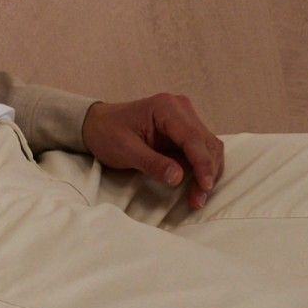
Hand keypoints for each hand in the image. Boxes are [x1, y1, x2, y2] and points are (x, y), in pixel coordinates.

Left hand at [83, 93, 225, 209]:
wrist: (97, 124)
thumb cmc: (107, 133)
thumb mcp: (125, 150)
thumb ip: (152, 163)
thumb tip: (178, 178)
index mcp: (166, 108)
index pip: (193, 138)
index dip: (202, 164)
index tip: (206, 186)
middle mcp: (181, 108)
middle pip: (207, 143)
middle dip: (207, 172)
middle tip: (198, 199)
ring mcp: (186, 117)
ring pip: (209, 147)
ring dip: (208, 172)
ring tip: (198, 197)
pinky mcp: (185, 129)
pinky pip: (202, 149)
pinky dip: (202, 168)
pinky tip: (197, 184)